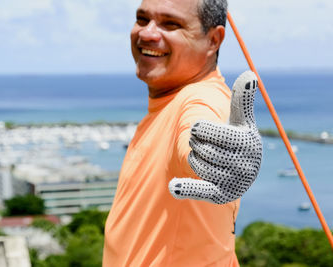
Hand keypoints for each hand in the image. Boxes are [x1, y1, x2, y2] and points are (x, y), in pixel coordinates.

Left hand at [169, 71, 262, 203]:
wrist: (240, 167)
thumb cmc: (237, 138)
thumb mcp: (241, 120)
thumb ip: (242, 100)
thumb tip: (249, 75)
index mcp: (249, 142)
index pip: (217, 134)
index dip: (201, 129)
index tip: (196, 127)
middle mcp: (246, 165)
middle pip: (204, 150)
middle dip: (196, 143)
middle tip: (199, 142)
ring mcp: (234, 182)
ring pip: (198, 165)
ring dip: (193, 157)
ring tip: (200, 154)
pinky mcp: (221, 195)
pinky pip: (201, 191)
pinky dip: (187, 189)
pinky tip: (173, 186)